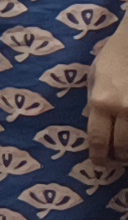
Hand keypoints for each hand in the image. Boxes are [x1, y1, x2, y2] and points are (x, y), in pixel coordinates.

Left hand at [92, 28, 127, 185]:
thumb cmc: (114, 56)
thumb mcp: (94, 77)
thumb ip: (94, 102)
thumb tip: (95, 125)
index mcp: (101, 102)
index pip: (98, 140)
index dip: (99, 156)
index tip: (100, 163)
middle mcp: (124, 108)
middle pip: (122, 147)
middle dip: (119, 158)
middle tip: (118, 161)